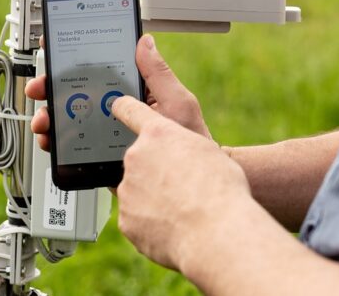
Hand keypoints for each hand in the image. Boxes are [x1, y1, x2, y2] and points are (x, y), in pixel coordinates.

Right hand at [25, 34, 211, 150]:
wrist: (187, 187)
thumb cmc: (191, 143)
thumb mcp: (178, 104)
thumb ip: (159, 75)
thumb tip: (145, 42)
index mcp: (135, 92)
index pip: (102, 70)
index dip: (75, 60)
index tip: (55, 51)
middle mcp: (118, 111)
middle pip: (78, 93)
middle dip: (52, 88)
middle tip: (40, 89)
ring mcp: (107, 135)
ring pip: (70, 121)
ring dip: (50, 117)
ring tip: (44, 122)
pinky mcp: (101, 158)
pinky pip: (74, 149)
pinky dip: (57, 145)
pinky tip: (52, 144)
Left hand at [112, 95, 250, 270]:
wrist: (217, 231)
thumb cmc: (220, 188)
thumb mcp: (208, 150)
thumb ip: (182, 146)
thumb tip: (174, 156)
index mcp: (158, 133)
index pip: (130, 110)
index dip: (124, 107)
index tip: (118, 107)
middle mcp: (136, 157)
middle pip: (138, 160)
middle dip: (154, 170)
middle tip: (181, 184)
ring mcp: (128, 189)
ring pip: (137, 190)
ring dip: (153, 196)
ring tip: (183, 208)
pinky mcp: (126, 219)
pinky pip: (137, 217)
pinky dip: (151, 221)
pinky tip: (175, 224)